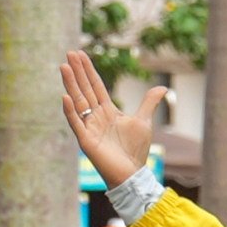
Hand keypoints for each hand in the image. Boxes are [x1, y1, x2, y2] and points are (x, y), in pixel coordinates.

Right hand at [56, 50, 157, 188]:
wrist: (132, 173)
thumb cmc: (135, 150)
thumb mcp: (144, 121)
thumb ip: (149, 102)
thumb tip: (163, 87)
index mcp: (107, 110)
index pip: (95, 86)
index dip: (88, 70)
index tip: (80, 54)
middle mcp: (95, 116)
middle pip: (84, 89)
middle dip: (77, 72)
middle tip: (69, 53)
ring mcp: (89, 127)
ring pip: (78, 101)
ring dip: (71, 84)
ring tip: (64, 67)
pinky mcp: (86, 140)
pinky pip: (76, 123)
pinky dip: (70, 111)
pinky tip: (65, 96)